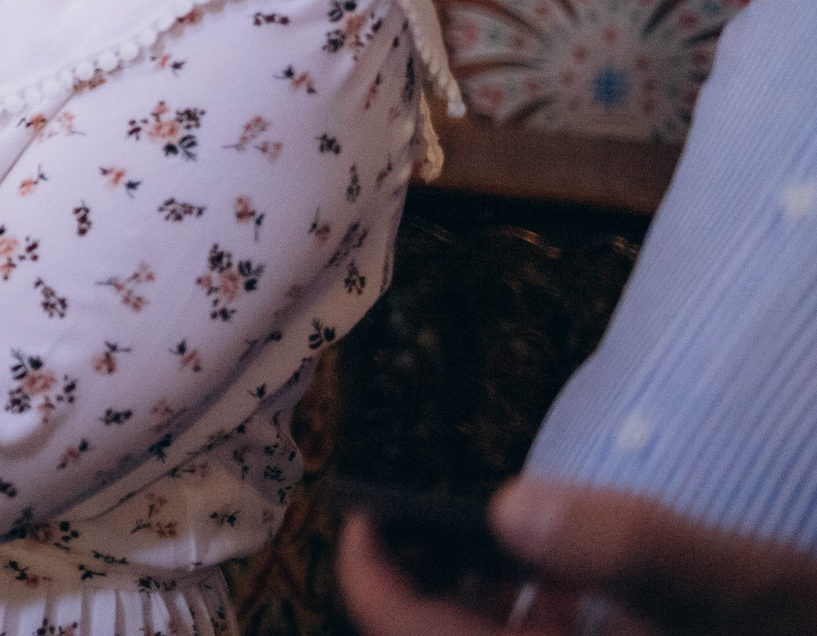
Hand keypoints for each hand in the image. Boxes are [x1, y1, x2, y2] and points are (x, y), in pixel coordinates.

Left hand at [341, 479, 816, 635]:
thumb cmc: (808, 632)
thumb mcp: (746, 590)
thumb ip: (637, 548)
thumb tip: (510, 507)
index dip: (370, 580)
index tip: (359, 513)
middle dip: (419, 585)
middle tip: (406, 512)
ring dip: (474, 603)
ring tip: (477, 532)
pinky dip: (534, 622)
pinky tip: (559, 583)